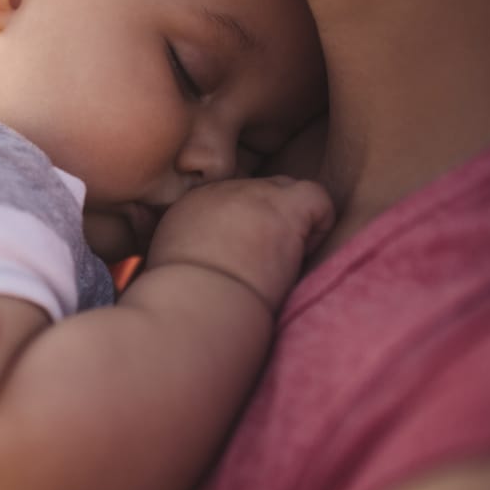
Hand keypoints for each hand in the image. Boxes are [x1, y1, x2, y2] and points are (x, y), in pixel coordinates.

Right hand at [148, 176, 333, 311]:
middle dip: (268, 219)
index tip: (243, 257)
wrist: (198, 299)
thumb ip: (189, 245)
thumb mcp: (169, 259)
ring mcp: (255, 195)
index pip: (231, 199)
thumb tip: (206, 255)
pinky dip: (320, 223)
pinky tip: (305, 253)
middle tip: (267, 257)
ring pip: (287, 190)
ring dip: (292, 221)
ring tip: (286, 259)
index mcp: (193, 203)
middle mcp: (223, 190)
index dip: (244, 227)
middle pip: (259, 191)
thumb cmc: (184, 295)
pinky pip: (317, 197)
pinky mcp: (284, 208)